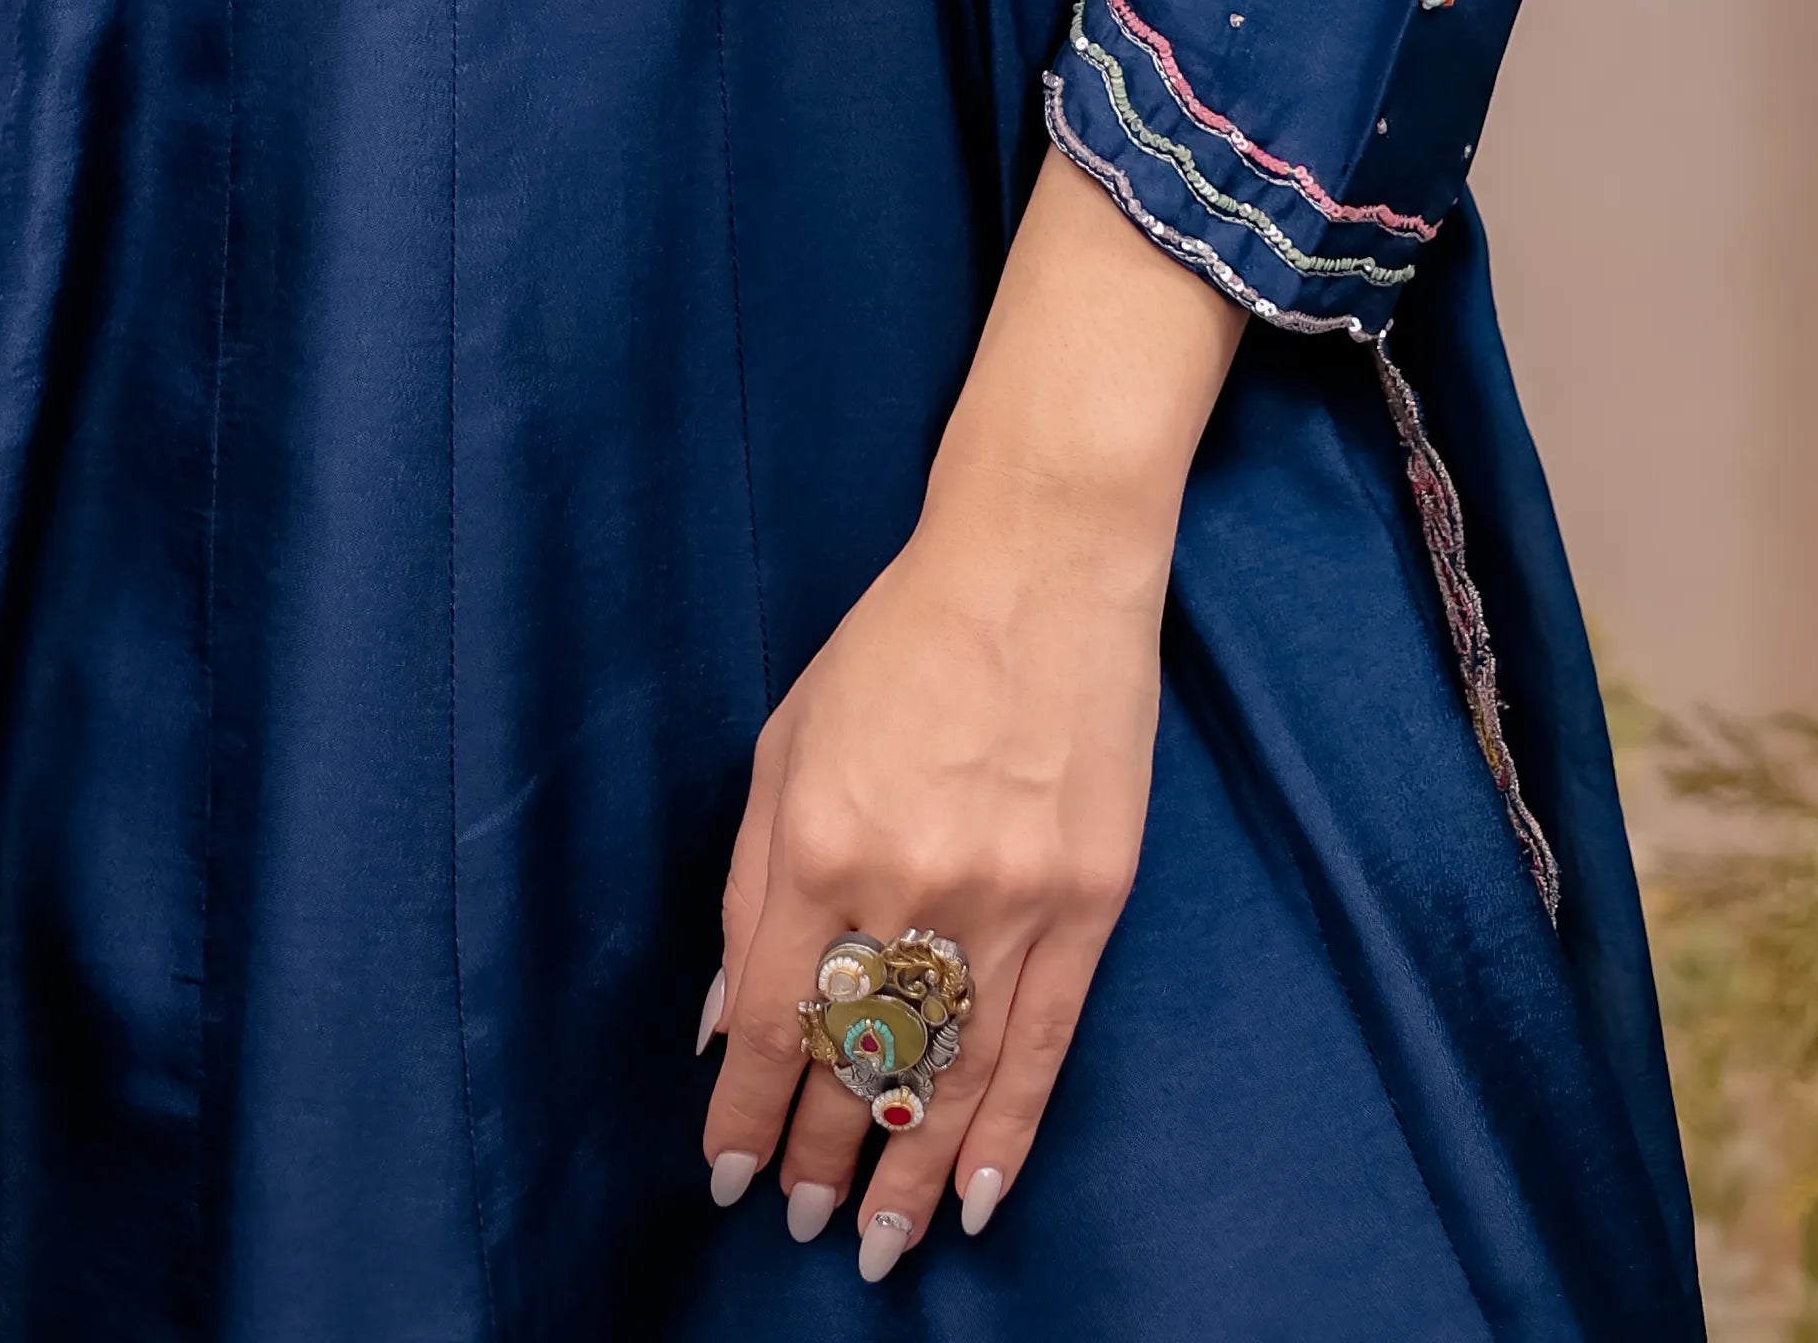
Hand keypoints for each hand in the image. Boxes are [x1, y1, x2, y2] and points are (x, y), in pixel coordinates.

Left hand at [696, 158, 1239, 1274]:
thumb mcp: (787, 740)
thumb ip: (751, 884)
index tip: (731, 1174)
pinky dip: (1007, 1130)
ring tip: (883, 1250)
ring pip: (951, 1078)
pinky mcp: (1088, 901)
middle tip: (804, 1225)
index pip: (775, 1021)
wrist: (1039, 566)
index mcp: (820, 841)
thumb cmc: (898, 642)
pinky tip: (978, 1196)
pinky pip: (1042, 1046)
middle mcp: (910, 885)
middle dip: (826, 1160)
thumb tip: (729, 1017)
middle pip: (861, 1065)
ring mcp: (1008, 899)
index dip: (750, 1112)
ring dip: (911, 1176)